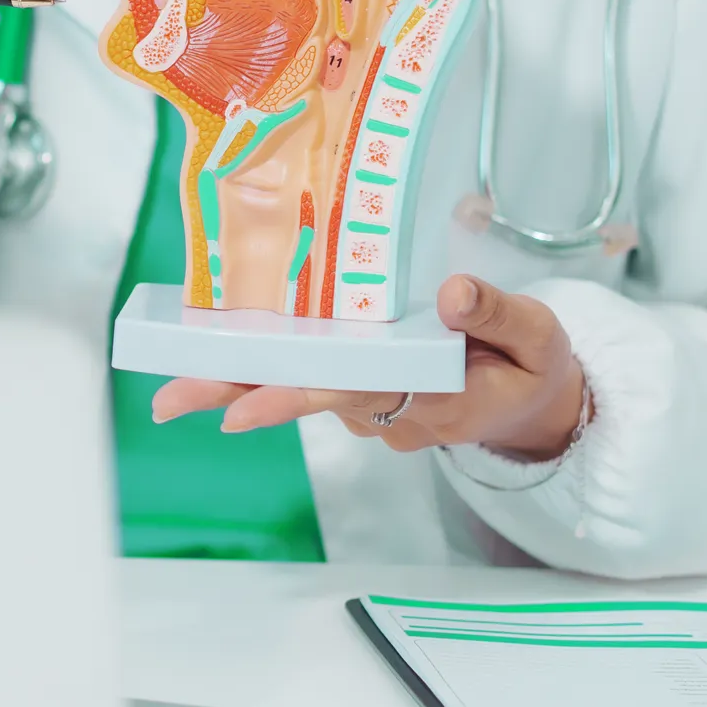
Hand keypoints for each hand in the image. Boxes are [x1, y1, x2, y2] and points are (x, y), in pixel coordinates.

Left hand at [153, 275, 587, 459]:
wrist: (539, 410)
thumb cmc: (534, 368)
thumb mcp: (539, 338)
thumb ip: (498, 315)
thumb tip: (451, 294)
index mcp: (433, 400)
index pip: (353, 394)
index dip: (296, 396)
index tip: (243, 410)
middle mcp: (389, 412)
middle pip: (303, 398)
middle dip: (233, 398)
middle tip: (167, 404)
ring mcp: (372, 409)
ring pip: (299, 389)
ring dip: (238, 381)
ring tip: (173, 383)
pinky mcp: (362, 395)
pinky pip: (312, 379)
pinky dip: (270, 366)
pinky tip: (221, 350)